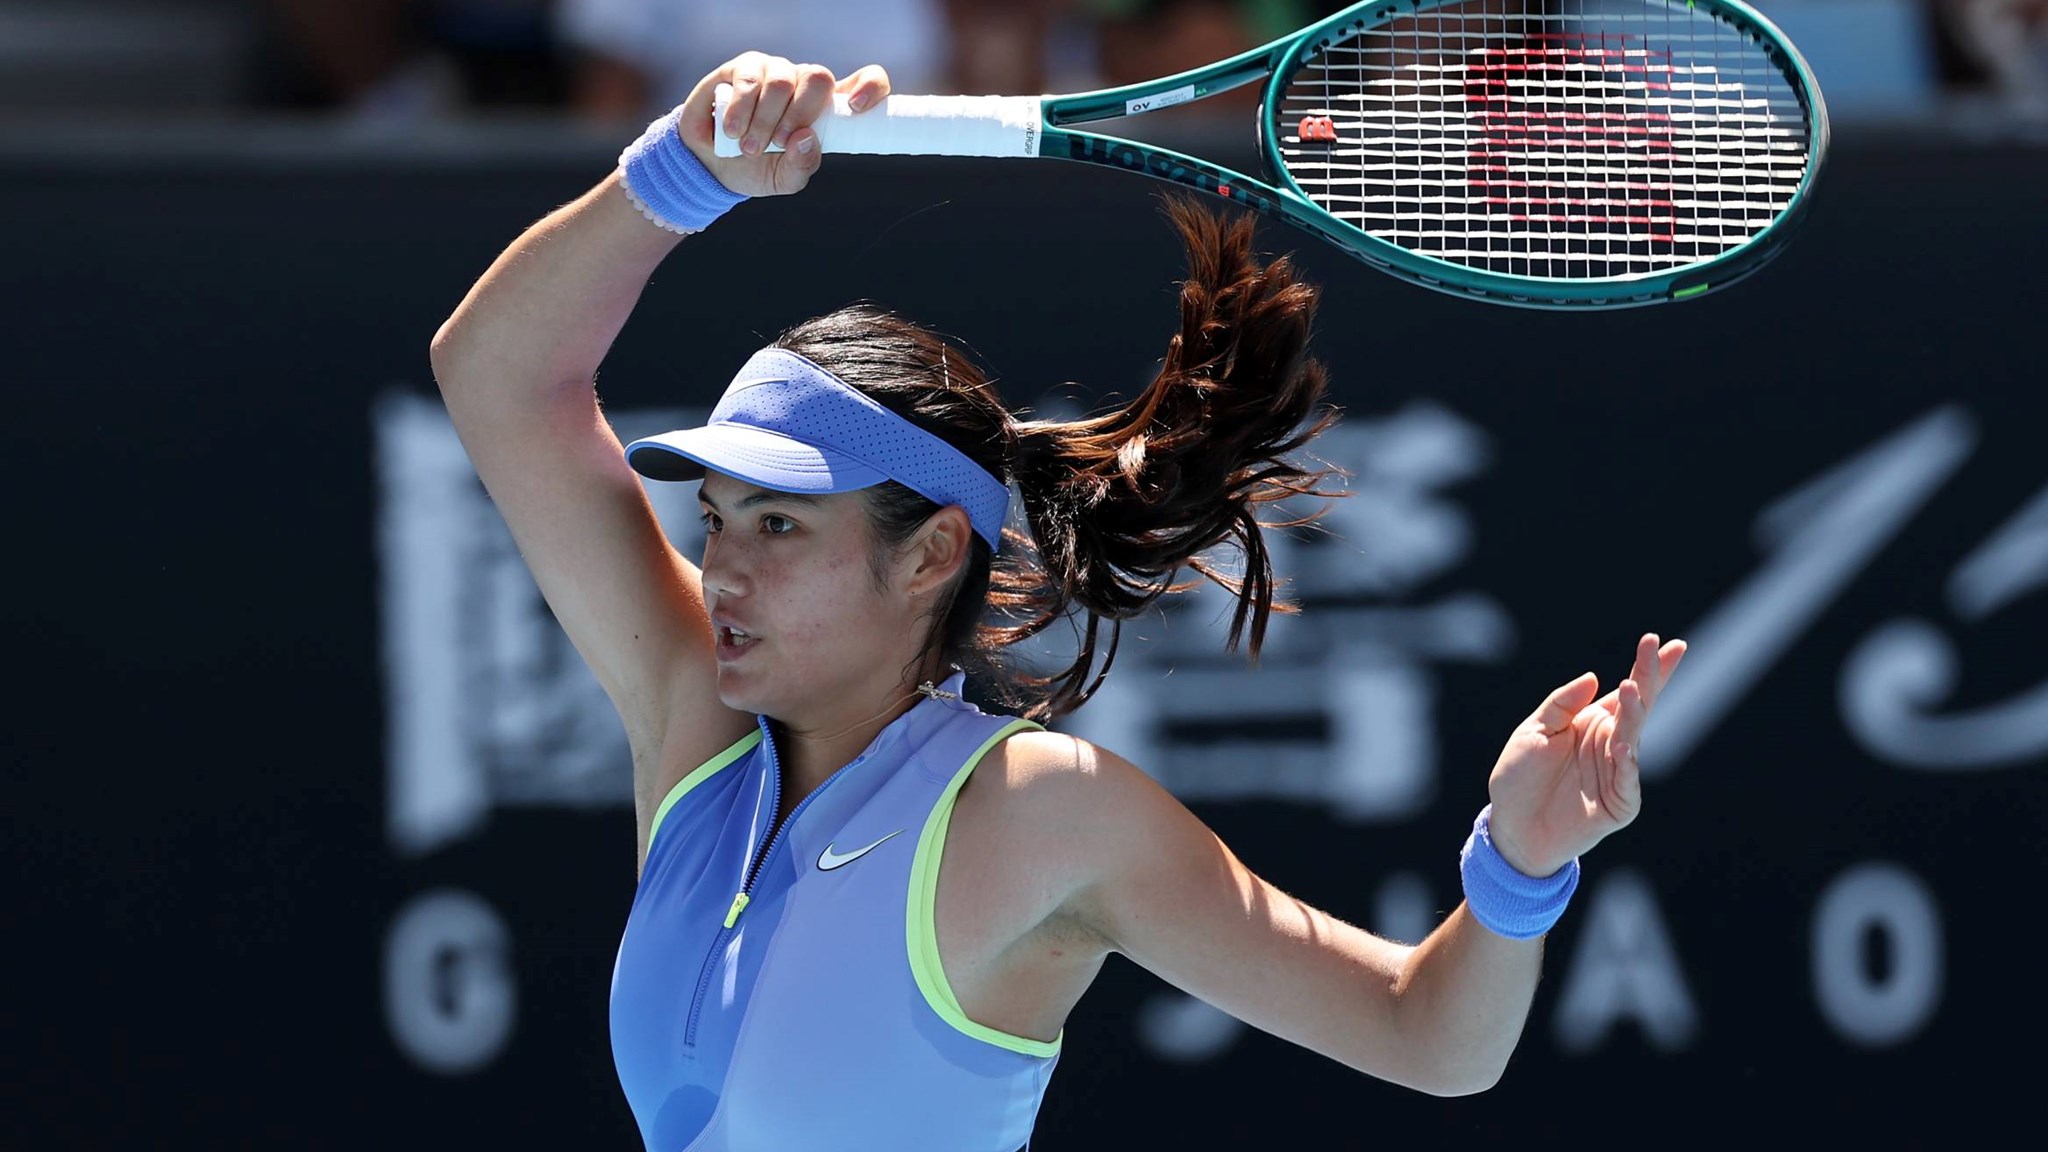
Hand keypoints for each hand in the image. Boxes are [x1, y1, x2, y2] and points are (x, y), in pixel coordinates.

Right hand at [675, 53, 891, 197]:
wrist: (709, 165)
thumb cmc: (756, 169)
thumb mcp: (783, 179)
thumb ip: (801, 165)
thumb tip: (806, 138)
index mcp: (825, 108)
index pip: (864, 82)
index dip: (870, 87)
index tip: (857, 108)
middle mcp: (803, 84)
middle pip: (819, 77)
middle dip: (800, 115)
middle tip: (778, 143)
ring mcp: (774, 72)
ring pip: (783, 82)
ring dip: (765, 120)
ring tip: (749, 147)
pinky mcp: (743, 68)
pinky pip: (750, 80)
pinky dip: (741, 111)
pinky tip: (732, 131)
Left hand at [1484, 633, 1686, 876]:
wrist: (1512, 827)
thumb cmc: (1520, 778)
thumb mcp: (1533, 731)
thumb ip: (1561, 705)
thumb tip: (1595, 677)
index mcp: (1594, 723)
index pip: (1627, 691)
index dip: (1646, 667)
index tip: (1660, 641)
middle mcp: (1612, 744)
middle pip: (1638, 707)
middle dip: (1650, 678)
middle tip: (1663, 649)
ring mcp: (1618, 773)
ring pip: (1633, 738)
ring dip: (1634, 713)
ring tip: (1630, 688)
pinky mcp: (1619, 804)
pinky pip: (1626, 781)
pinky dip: (1626, 763)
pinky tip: (1620, 744)